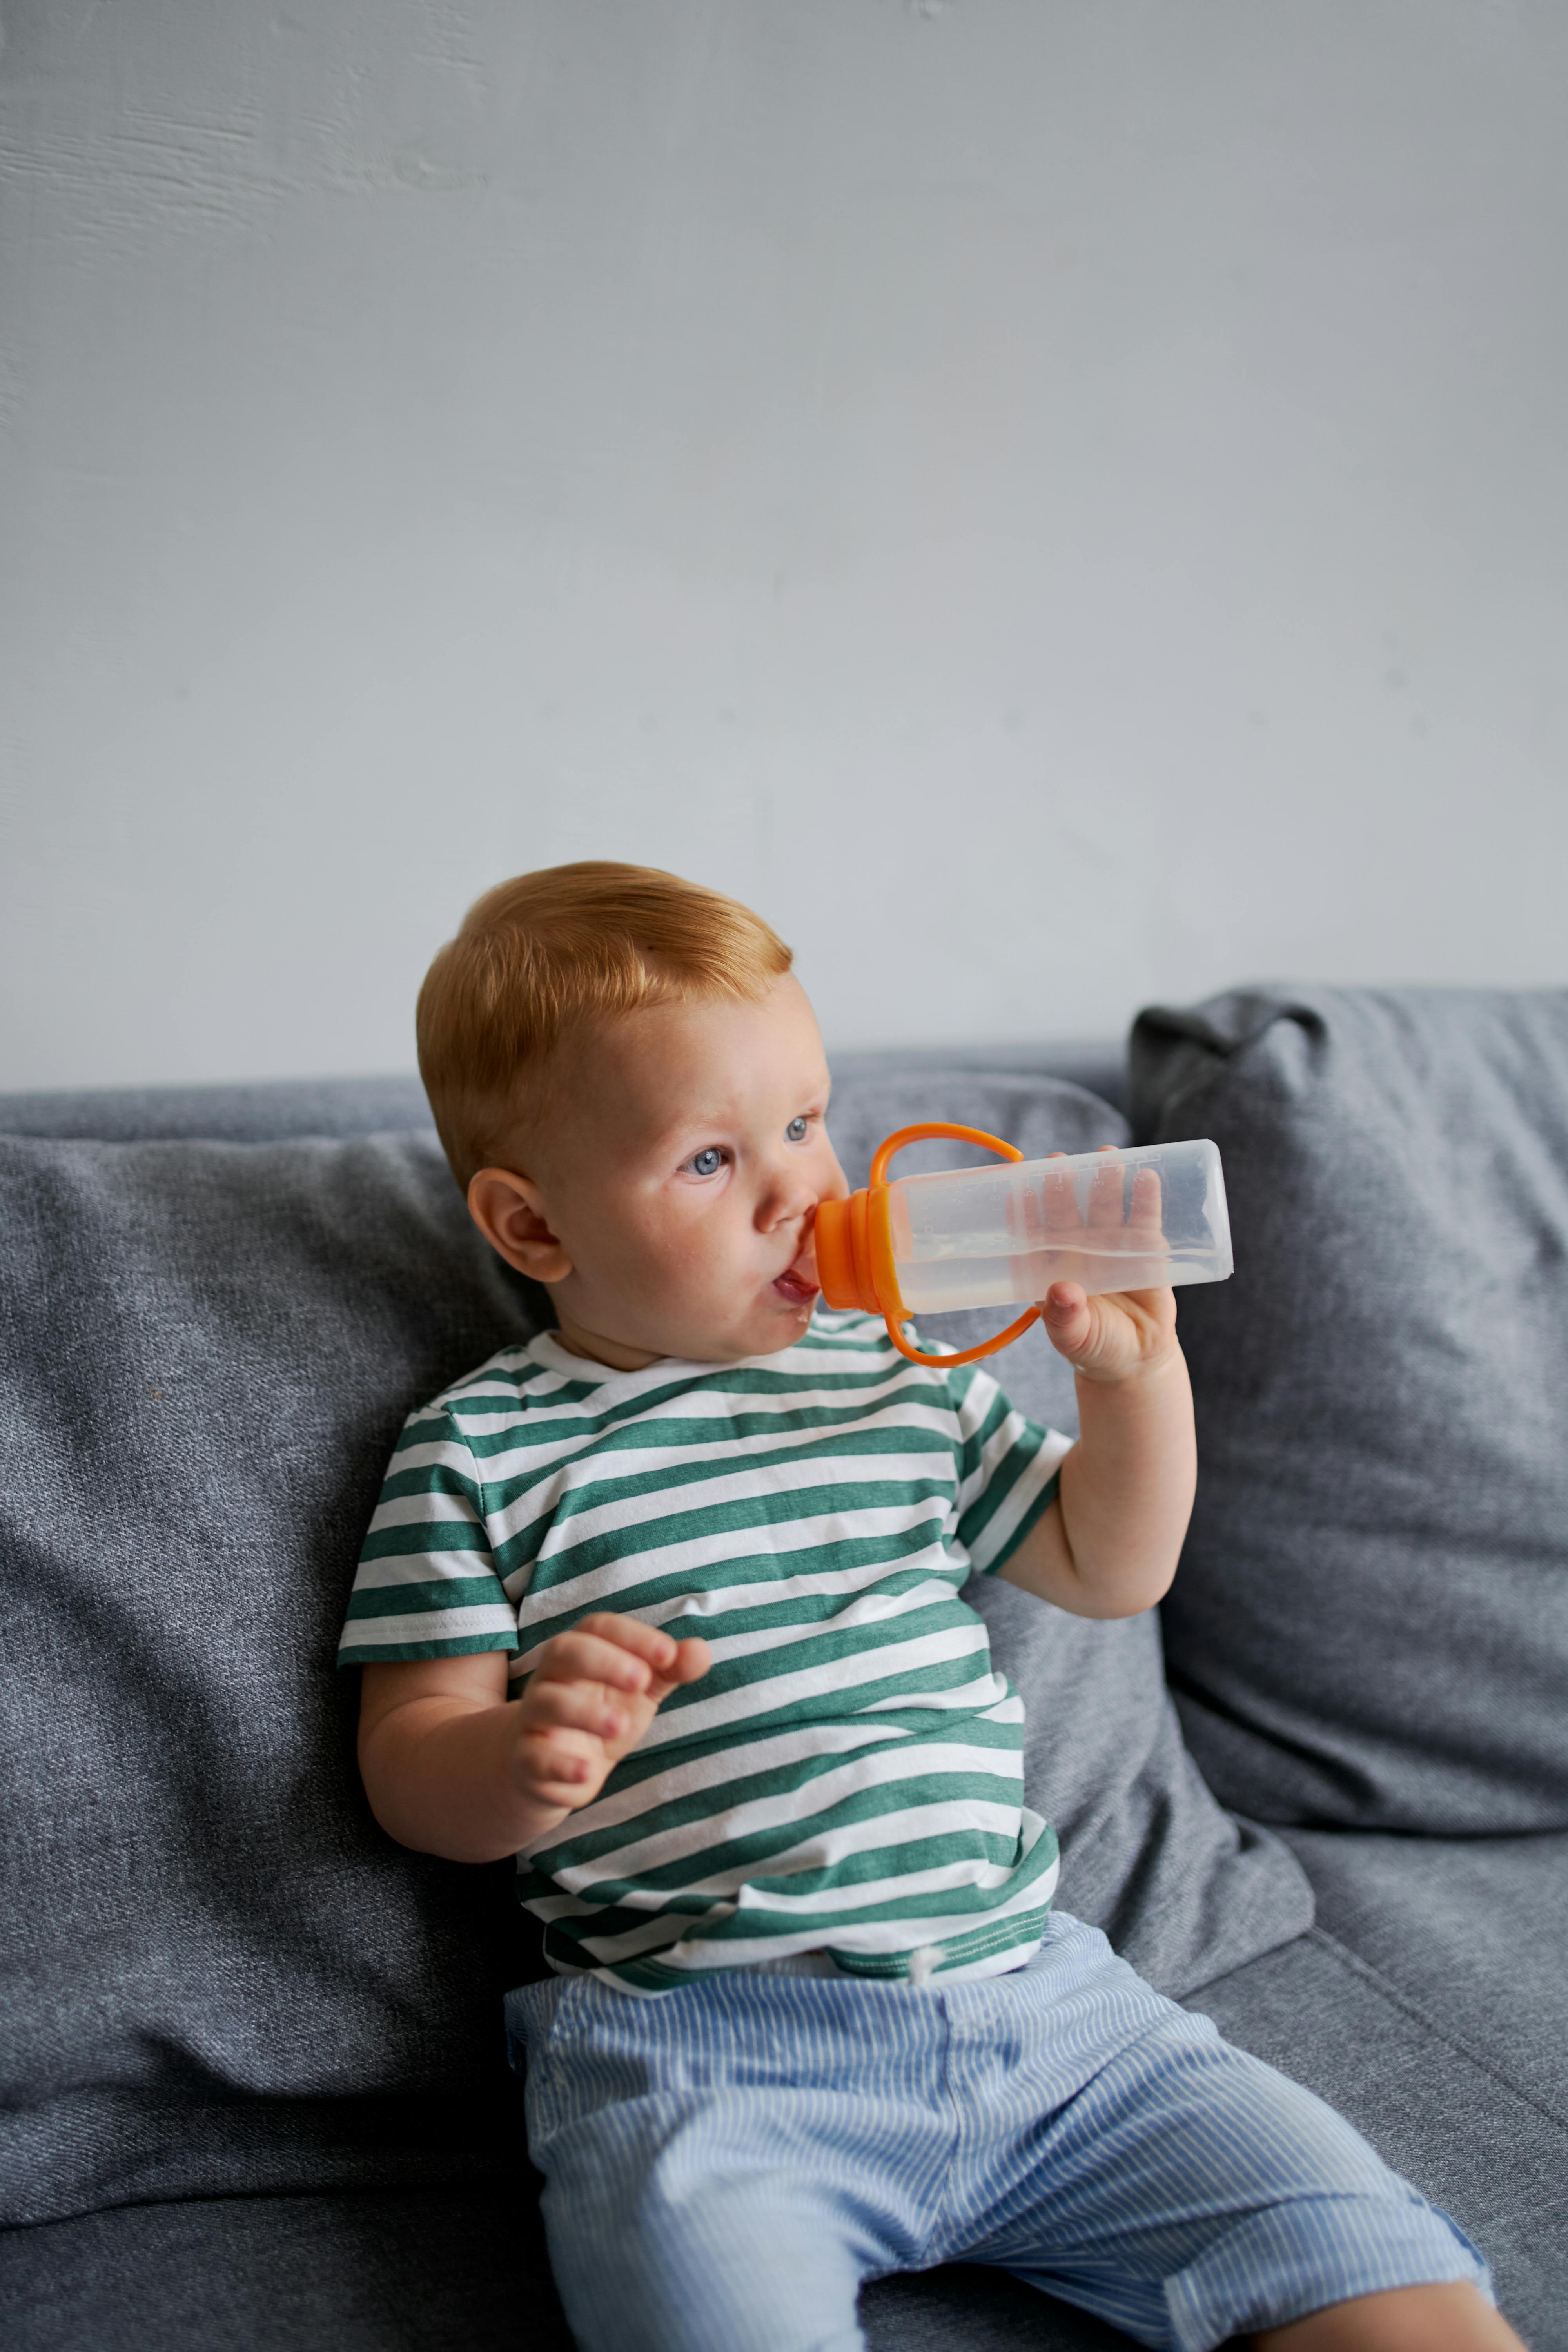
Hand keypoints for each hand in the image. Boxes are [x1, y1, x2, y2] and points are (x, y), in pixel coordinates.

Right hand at [510, 1612, 710, 1820]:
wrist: (552, 1768)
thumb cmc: (601, 1714)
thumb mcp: (639, 1692)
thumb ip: (670, 1670)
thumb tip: (700, 1650)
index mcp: (580, 1653)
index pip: (598, 1627)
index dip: (632, 1635)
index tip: (669, 1654)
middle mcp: (551, 1678)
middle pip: (563, 1651)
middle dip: (603, 1660)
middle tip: (641, 1680)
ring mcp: (534, 1718)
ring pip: (546, 1703)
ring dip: (585, 1712)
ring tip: (621, 1726)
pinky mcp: (526, 1760)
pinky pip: (534, 1757)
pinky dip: (561, 1764)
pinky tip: (589, 1772)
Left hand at [1035, 1151, 1177, 1385]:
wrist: (1138, 1358)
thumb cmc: (1095, 1346)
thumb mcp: (1075, 1337)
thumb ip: (1065, 1318)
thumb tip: (1060, 1292)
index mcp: (1049, 1265)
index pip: (1032, 1232)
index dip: (1025, 1209)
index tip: (1019, 1185)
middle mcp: (1076, 1248)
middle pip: (1067, 1210)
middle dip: (1063, 1186)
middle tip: (1060, 1161)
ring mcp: (1110, 1244)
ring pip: (1104, 1206)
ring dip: (1105, 1181)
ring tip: (1107, 1156)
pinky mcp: (1144, 1247)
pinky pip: (1144, 1218)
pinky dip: (1145, 1198)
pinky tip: (1146, 1177)